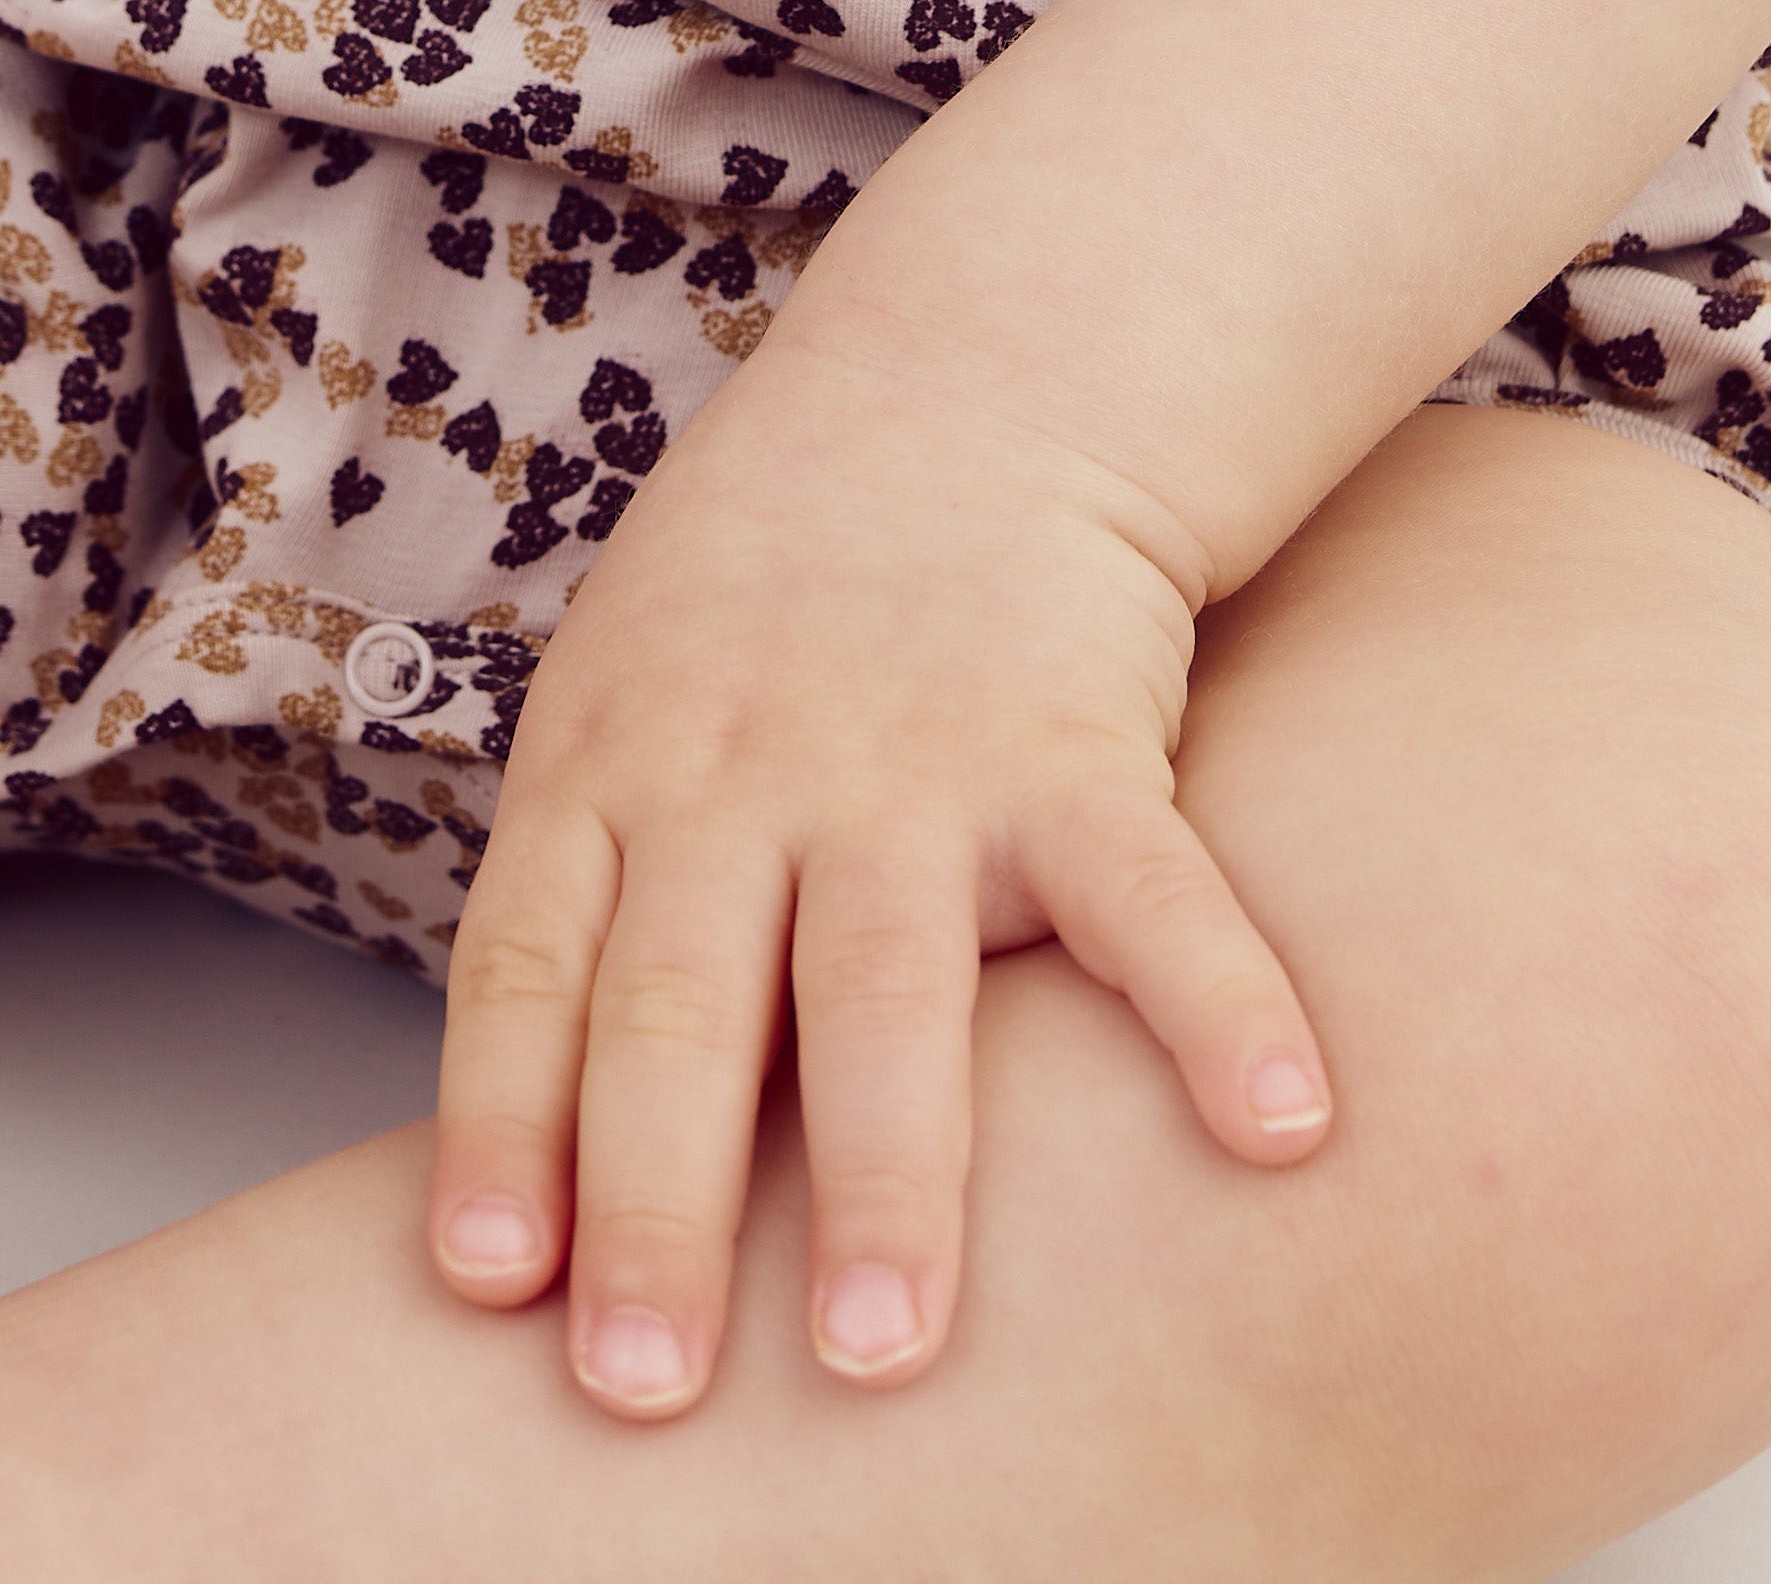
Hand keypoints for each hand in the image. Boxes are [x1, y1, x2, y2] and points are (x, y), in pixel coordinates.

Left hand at [424, 295, 1330, 1419]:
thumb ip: (596, 902)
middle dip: (658, 1208)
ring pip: (880, 987)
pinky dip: (1216, 1010)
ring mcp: (905, 759)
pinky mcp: (1071, 740)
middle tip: (644, 1392)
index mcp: (612, 767)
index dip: (504, 1126)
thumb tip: (540, 1170)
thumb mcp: (628, 702)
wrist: (963, 379)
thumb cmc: (771, 592)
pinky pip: (1146, 890)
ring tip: (881, 1353)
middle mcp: (739, 776)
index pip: (527, 969)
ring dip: (880, 1178)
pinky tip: (1279, 1132)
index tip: (492, 1285)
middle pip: (680, 1010)